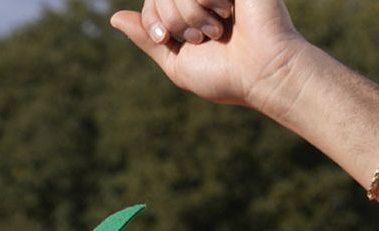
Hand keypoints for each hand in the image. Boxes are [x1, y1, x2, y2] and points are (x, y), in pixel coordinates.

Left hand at [109, 0, 309, 111]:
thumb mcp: (176, 62)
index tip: (165, 38)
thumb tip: (114, 18)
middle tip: (201, 37)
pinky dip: (208, 0)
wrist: (264, 72)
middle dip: (173, 18)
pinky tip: (228, 13)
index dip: (152, 17)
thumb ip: (147, 38)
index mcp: (189, 12)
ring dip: (191, 13)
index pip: (152, 0)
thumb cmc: (225, 74)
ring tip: (216, 30)